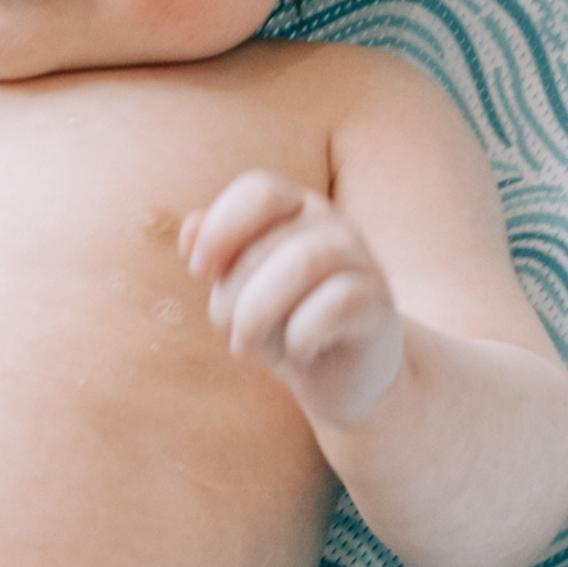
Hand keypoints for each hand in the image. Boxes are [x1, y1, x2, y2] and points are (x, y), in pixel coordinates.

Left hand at [183, 171, 403, 428]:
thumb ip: (217, 255)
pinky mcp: (377, 304)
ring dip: (257, 314)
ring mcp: (361, 262)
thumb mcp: (240, 290)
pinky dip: (300, 336)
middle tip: (232, 333)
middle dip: (231, 296)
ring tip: (246, 347)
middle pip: (265, 243)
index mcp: (295, 211)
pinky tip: (298, 353)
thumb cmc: (285, 322)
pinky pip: (334, 305)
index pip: (259, 191)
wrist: (344, 374)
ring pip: (302, 264)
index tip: (198, 271)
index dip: (220, 229)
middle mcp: (332, 226)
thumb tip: (190, 229)